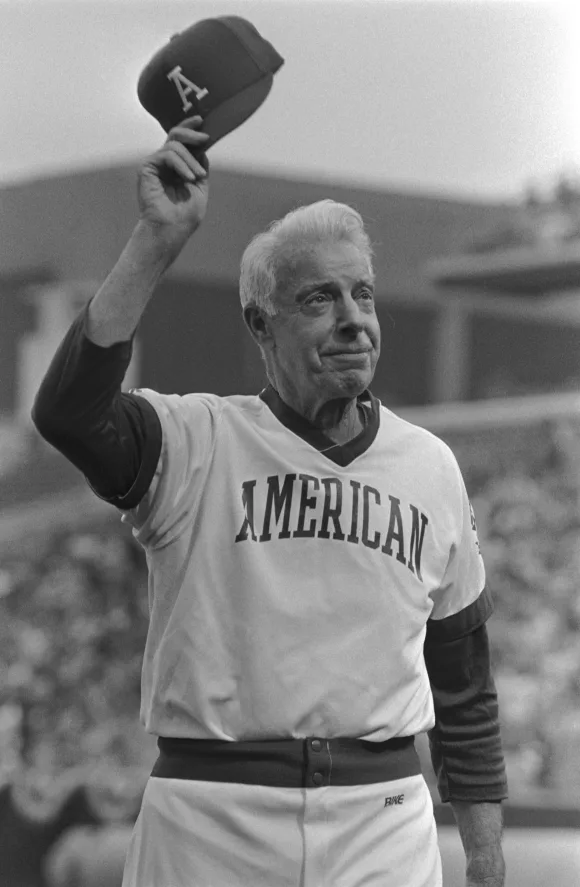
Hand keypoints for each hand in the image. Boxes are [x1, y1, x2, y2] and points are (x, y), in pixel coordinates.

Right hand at [137, 115, 209, 243]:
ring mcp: (154, 164)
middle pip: (175, 135)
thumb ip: (200, 167)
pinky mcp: (147, 167)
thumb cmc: (185, 216)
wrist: (172, 230)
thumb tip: (201, 150)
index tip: (202, 120)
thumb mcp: (200, 187)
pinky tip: (189, 178)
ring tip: (197, 178)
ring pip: (174, 146)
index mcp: (176, 167)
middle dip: (191, 133)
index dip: (190, 128)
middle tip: (205, 138)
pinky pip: (167, 155)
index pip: (181, 141)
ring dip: (190, 161)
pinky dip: (181, 165)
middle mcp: (164, 163)